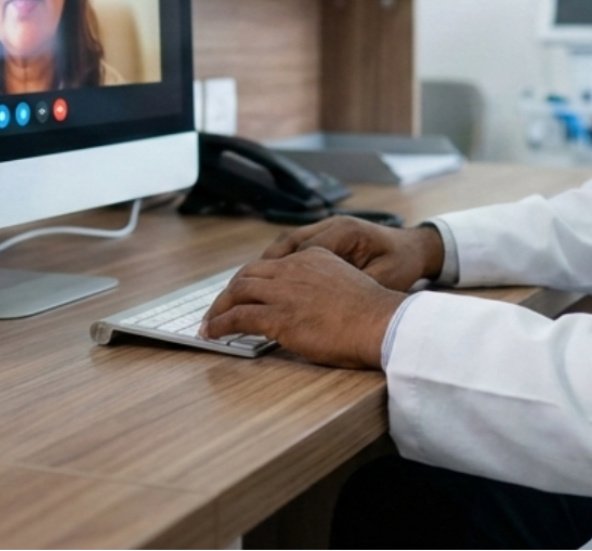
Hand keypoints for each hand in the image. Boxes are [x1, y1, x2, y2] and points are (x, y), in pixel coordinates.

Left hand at [202, 247, 406, 368]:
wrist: (381, 323)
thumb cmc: (373, 314)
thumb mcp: (346, 286)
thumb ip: (323, 288)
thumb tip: (311, 307)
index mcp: (313, 257)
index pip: (273, 264)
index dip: (254, 280)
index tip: (245, 292)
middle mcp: (294, 268)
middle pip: (249, 274)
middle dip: (230, 291)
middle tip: (219, 307)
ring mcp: (284, 290)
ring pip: (238, 292)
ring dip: (219, 308)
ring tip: (210, 323)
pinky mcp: (278, 315)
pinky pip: (237, 317)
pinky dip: (220, 324)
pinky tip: (213, 334)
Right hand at [257, 216, 444, 291]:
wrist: (416, 249)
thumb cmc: (402, 265)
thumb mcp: (382, 280)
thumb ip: (351, 289)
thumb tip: (320, 305)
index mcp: (344, 233)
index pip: (297, 252)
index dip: (275, 276)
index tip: (256, 298)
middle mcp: (330, 226)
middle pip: (282, 247)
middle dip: (256, 274)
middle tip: (233, 299)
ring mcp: (326, 229)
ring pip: (284, 246)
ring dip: (264, 269)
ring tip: (243, 294)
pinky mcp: (326, 238)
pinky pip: (293, 249)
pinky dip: (278, 266)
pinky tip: (268, 286)